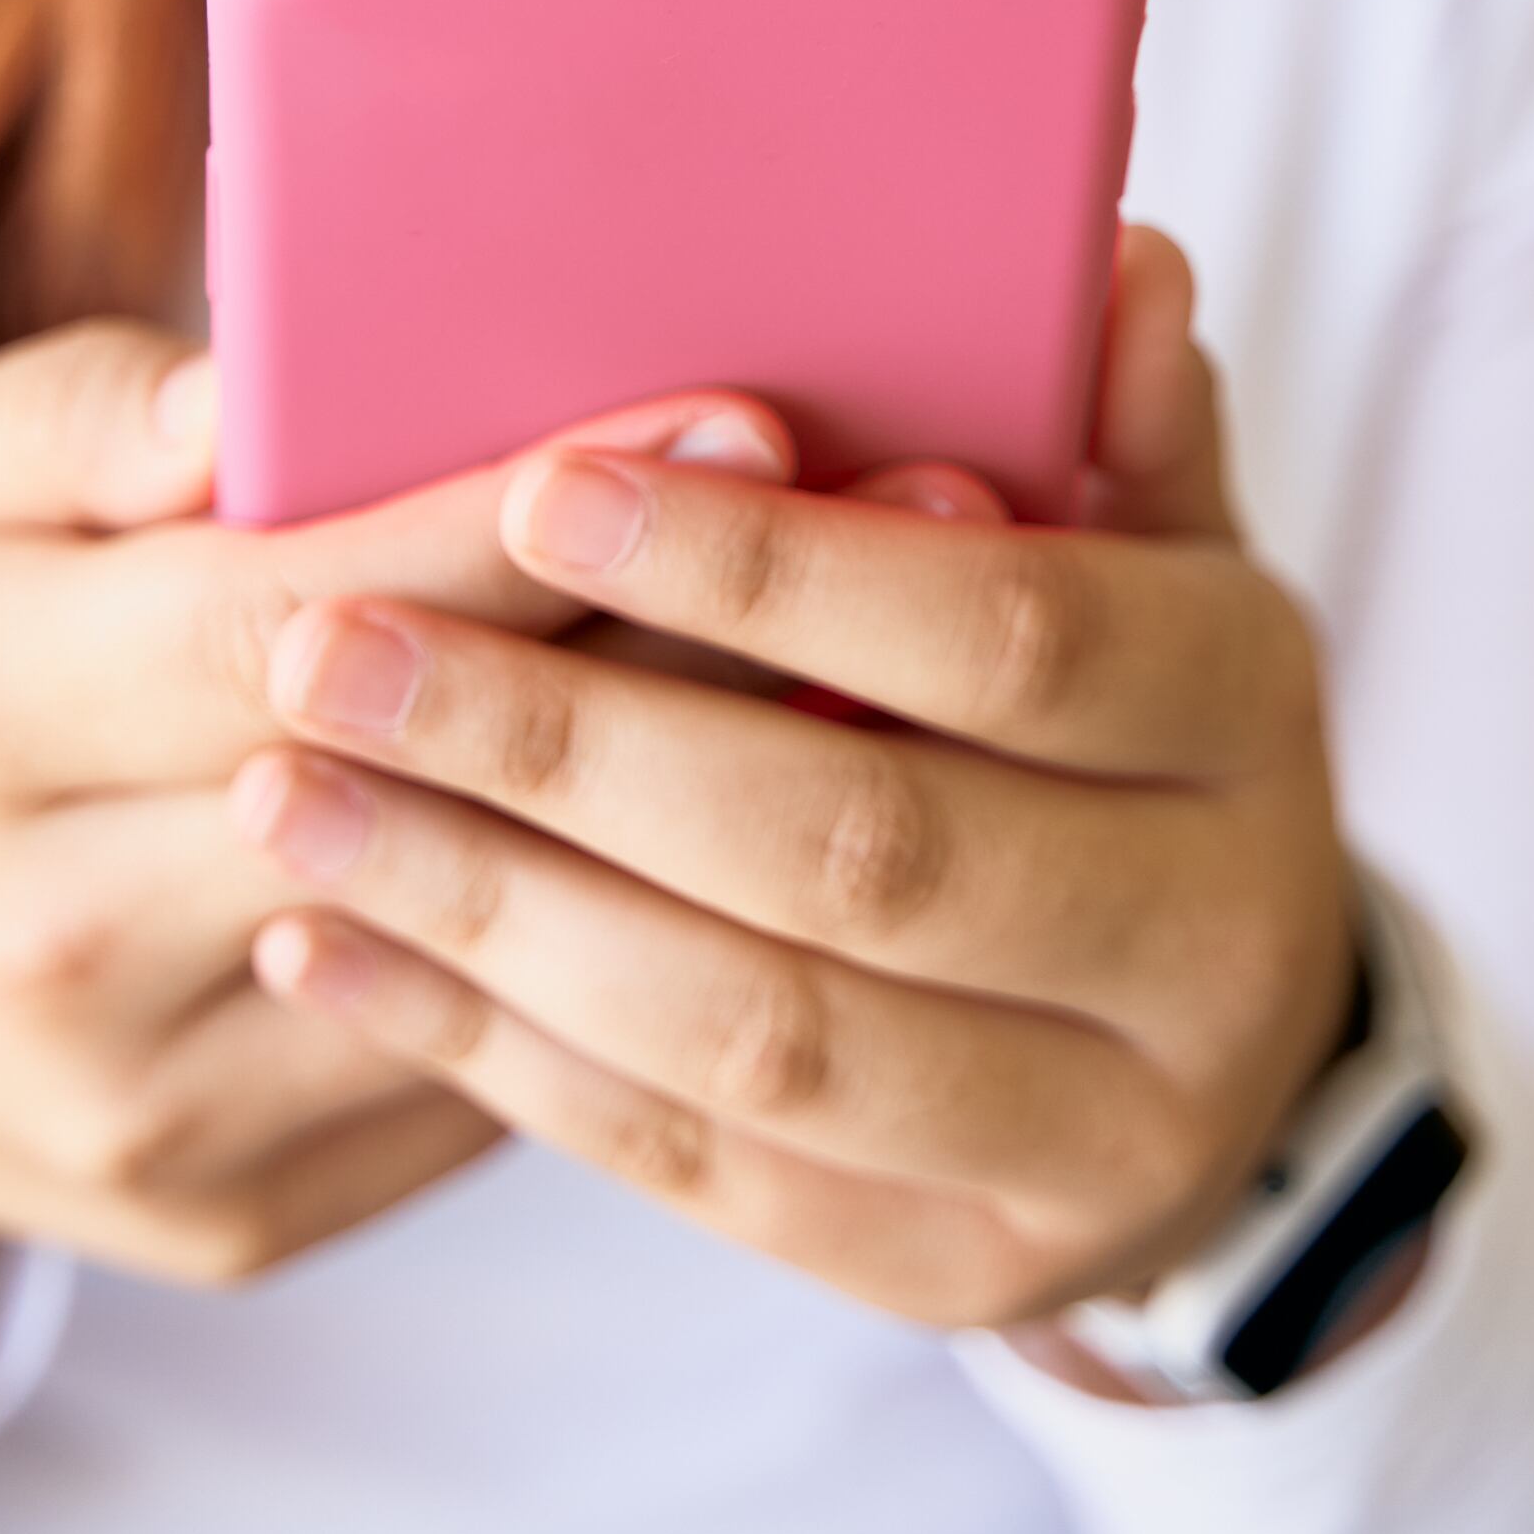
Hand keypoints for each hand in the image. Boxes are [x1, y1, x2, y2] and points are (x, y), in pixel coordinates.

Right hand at [0, 318, 792, 1402]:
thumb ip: (82, 426)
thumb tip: (263, 393)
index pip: (278, 608)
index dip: (511, 514)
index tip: (726, 403)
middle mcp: (41, 932)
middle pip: (418, 776)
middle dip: (671, 638)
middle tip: (899, 518)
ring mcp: (144, 1106)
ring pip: (485, 948)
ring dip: (697, 807)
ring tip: (887, 663)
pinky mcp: (232, 1211)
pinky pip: (478, 1077)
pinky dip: (622, 950)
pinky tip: (758, 837)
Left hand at [228, 228, 1366, 1361]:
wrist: (1215, 1048)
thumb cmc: (1121, 724)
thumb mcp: (1149, 553)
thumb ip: (1107, 425)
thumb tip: (1110, 262)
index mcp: (1246, 715)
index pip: (1003, 635)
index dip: (768, 571)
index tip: (539, 489)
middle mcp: (1208, 948)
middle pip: (858, 852)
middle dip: (565, 747)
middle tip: (323, 652)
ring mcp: (1093, 1141)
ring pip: (756, 1033)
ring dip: (489, 909)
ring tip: (287, 793)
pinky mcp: (955, 1270)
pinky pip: (697, 1166)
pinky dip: (494, 1052)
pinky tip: (335, 942)